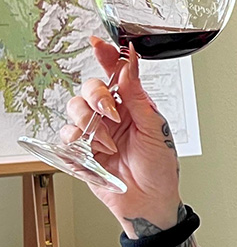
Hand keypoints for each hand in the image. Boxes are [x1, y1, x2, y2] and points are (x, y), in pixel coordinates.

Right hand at [62, 37, 181, 234]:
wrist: (150, 202)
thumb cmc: (160, 168)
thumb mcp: (156, 129)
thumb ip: (139, 97)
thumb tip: (130, 65)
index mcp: (133, 105)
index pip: (116, 74)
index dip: (106, 56)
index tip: (99, 43)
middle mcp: (113, 115)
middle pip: (89, 88)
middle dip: (97, 96)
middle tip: (111, 112)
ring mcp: (96, 132)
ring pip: (75, 108)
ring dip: (90, 122)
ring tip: (108, 142)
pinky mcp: (82, 150)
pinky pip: (66, 135)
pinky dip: (76, 139)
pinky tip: (92, 148)